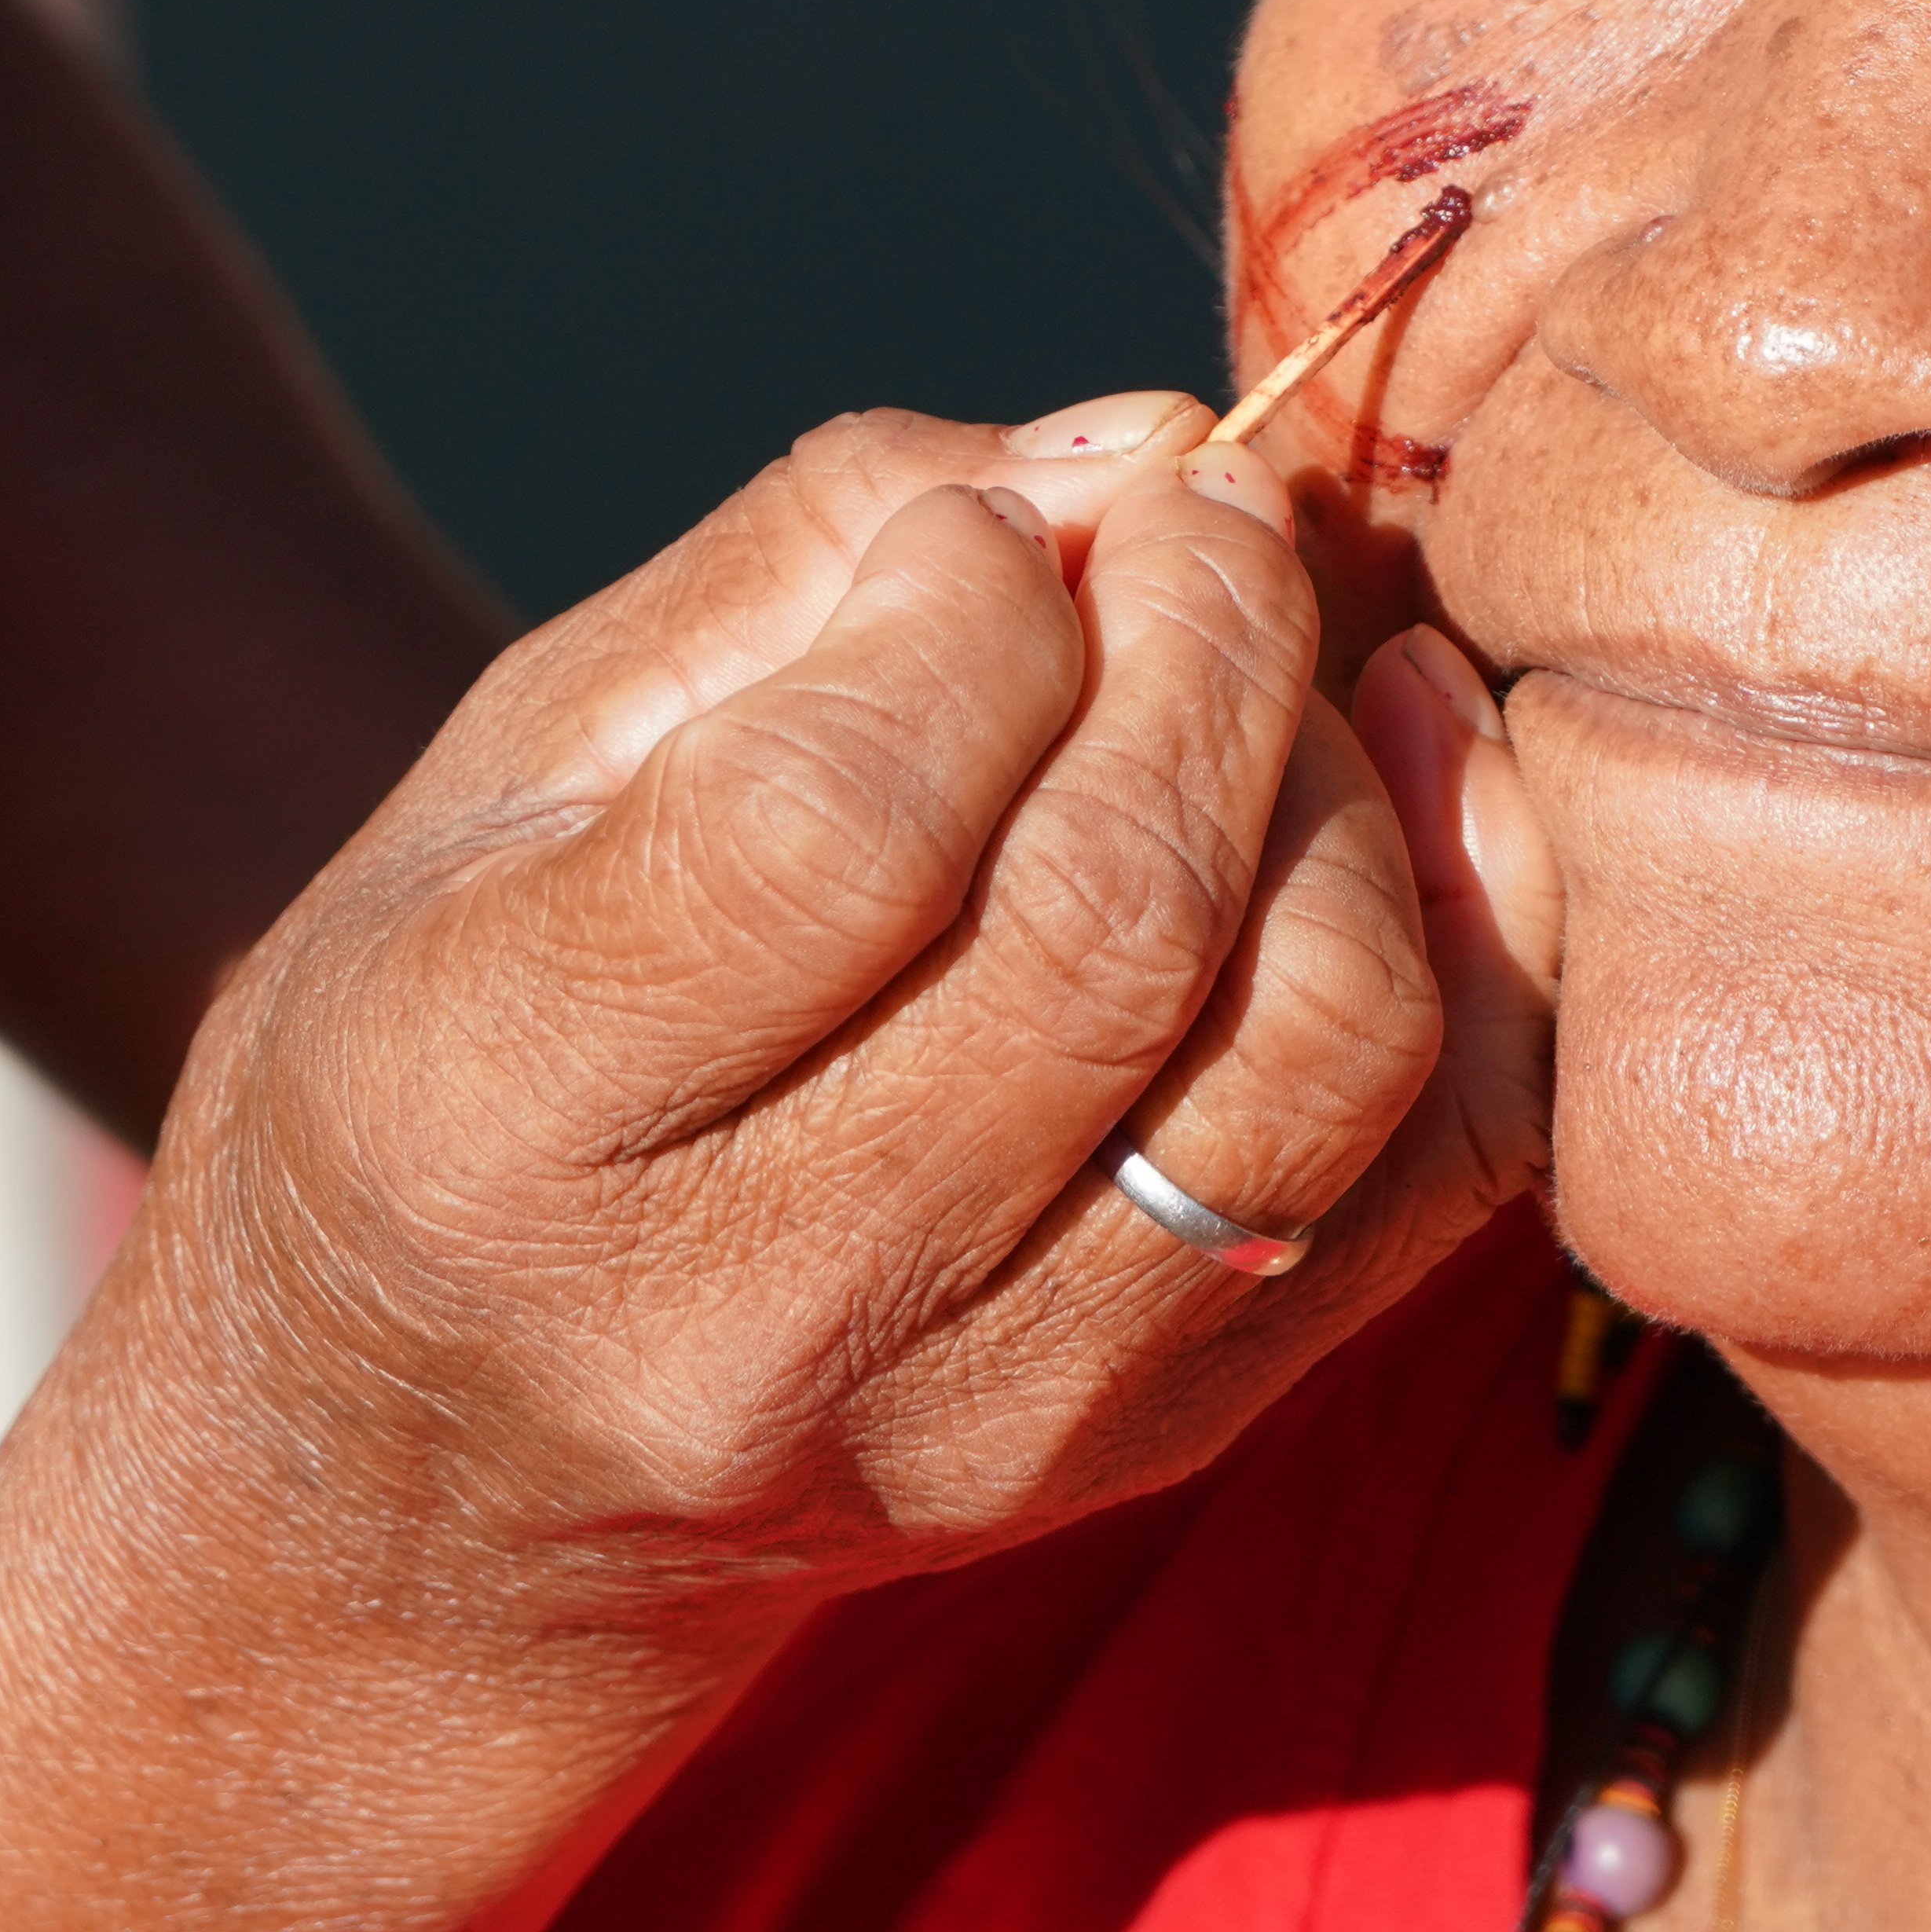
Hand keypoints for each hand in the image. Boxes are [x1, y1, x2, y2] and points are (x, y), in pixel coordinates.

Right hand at [102, 397, 1563, 1638]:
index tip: (973, 533)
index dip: (971, 602)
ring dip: (1342, 783)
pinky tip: (1400, 761)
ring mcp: (986, 1415)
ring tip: (1261, 652)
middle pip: (1109, 926)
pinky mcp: (1161, 1442)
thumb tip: (1132, 445)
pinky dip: (1477, 928)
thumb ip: (804, 560)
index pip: (840, 820)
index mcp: (505, 1110)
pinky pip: (1442, 1169)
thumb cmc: (459, 1035)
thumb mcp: (520, 761)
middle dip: (1203, 641)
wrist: (453, 1486)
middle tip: (1193, 511)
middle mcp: (751, 1311)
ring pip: (1315, 1047)